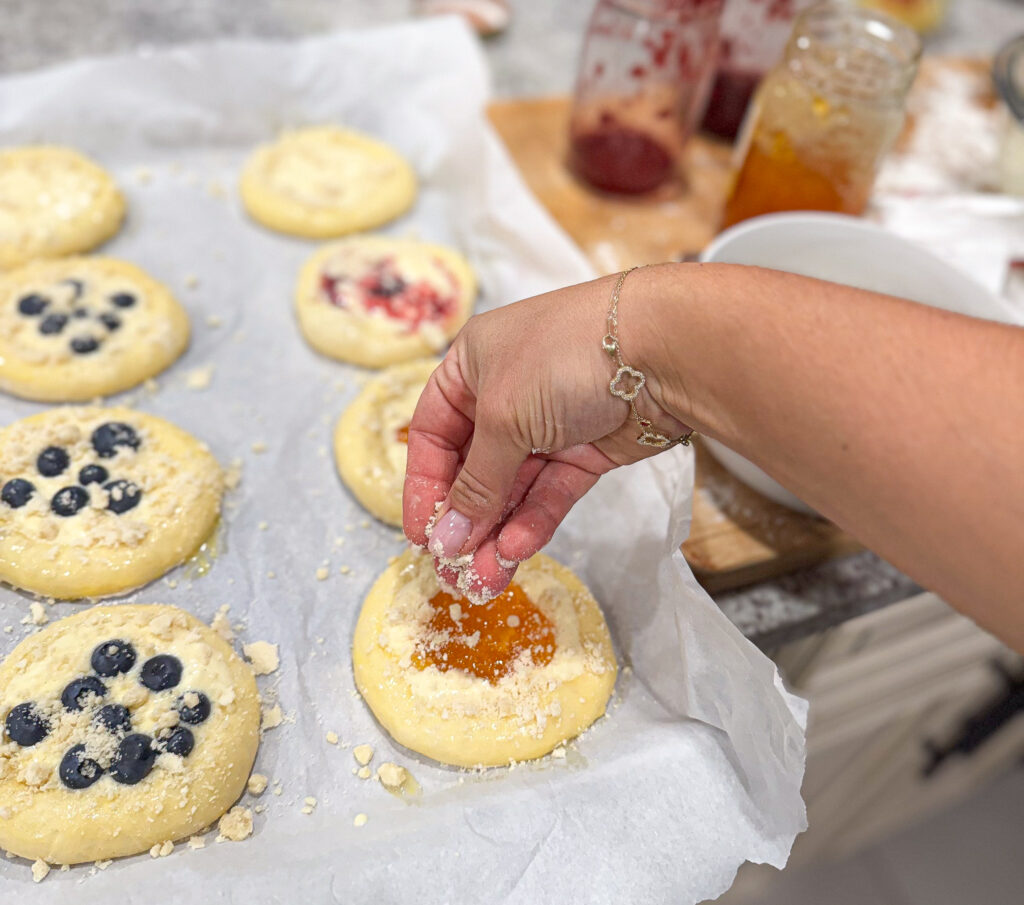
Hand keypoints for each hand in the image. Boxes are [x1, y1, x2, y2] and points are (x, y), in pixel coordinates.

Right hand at [402, 268, 690, 599]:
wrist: (662, 348)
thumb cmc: (564, 359)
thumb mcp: (503, 416)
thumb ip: (476, 482)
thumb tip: (444, 538)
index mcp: (472, 366)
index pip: (432, 433)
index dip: (424, 485)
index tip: (420, 535)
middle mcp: (505, 394)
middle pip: (473, 467)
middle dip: (464, 520)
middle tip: (453, 571)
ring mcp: (548, 424)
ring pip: (513, 487)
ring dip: (496, 532)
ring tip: (484, 580)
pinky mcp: (586, 450)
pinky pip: (550, 492)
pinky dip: (533, 520)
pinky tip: (516, 549)